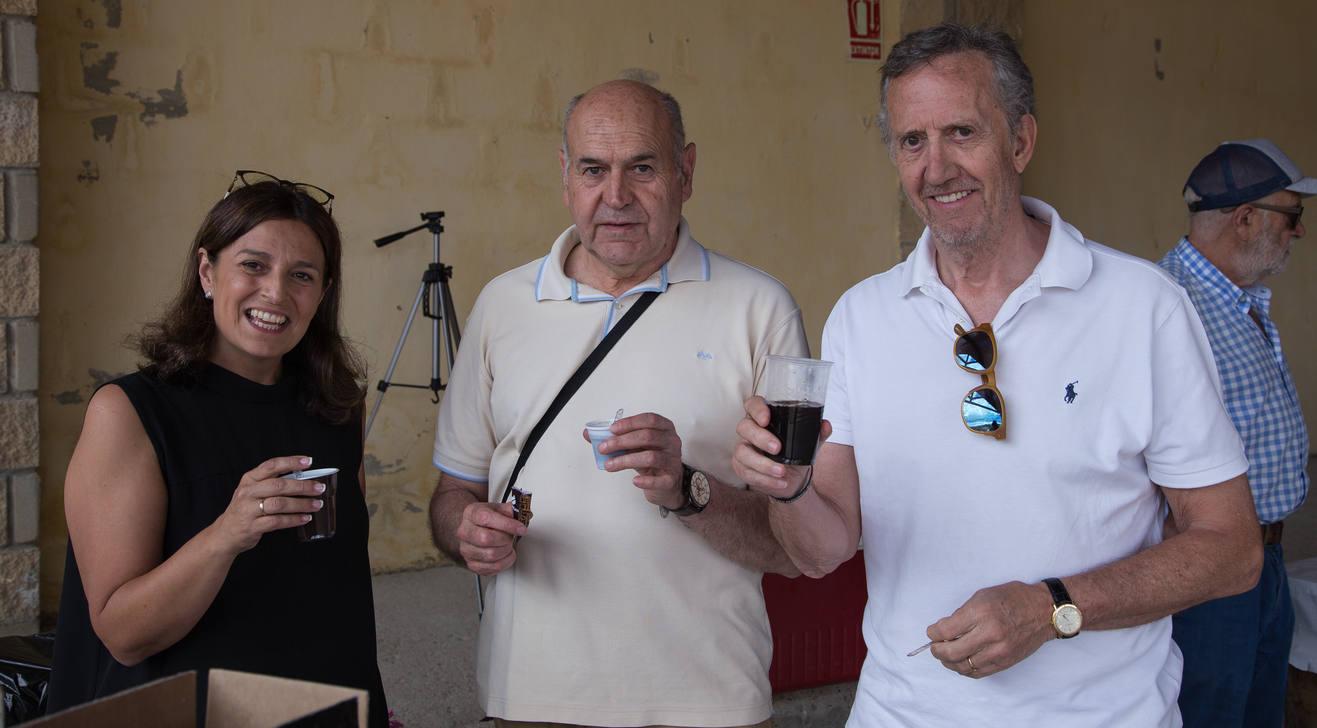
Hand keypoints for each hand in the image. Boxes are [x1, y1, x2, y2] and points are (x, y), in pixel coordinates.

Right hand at [211, 455, 325, 554]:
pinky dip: (294, 520)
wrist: (225, 534)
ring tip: (317, 504)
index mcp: (249, 479)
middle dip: (303, 486)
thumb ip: (271, 482)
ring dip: (301, 504)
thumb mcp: (252, 491)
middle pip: (279, 485)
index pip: (271, 466)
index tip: (308, 461)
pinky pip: (277, 521)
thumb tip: (303, 478)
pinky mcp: (253, 526)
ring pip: (280, 504)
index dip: (291, 462)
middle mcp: (248, 492)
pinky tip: (305, 518)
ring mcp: (249, 510)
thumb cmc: (244, 509)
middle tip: (319, 488)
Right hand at [455, 501, 526, 575]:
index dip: (507, 525)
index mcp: (471, 514)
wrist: (474, 528)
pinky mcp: (472, 564)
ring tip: (508, 545)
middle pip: (486, 539)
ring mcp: (466, 549)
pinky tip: (505, 555)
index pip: (486, 518)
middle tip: (511, 537)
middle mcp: (465, 532)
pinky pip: (492, 568)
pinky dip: (505, 562)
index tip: (521, 528)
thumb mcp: (498, 509)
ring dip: (506, 551)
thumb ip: (510, 510)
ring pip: (491, 555)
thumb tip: (523, 514)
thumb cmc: (487, 519)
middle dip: (505, 539)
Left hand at [592, 413, 684, 509]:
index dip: (629, 423)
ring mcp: (673, 461)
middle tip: (604, 448)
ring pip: (651, 457)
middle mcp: (672, 442)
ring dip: (626, 460)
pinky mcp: (671, 479)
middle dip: (622, 441)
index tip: (612, 430)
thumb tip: (589, 434)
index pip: (649, 420)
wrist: (667, 484)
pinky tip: (634, 480)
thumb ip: (615, 438)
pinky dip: (644, 480)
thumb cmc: (650, 460)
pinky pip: (658, 480)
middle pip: (648, 436)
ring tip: (609, 465)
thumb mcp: (634, 446)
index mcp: (664, 428)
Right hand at [733, 395, 830, 499]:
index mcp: (763, 418)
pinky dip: (764, 480)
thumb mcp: (808, 442)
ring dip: (762, 464)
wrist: (793, 479)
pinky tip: (780, 483)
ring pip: (742, 452)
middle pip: (744, 427)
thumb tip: (825, 425)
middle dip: (760, 438)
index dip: (756, 409)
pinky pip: (745, 473)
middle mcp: (749, 431)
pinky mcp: (741, 467)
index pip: (752, 405)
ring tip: (782, 472)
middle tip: (777, 448)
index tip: (766, 419)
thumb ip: (817, 433)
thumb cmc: (795, 453)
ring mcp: (743, 449)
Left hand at [925, 581, 1054, 677]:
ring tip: (945, 656)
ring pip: (963, 666)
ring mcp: (998, 651)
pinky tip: (960, 663)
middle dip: (937, 650)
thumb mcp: (984, 595)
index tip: (932, 632)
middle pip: (952, 651)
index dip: (934, 633)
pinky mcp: (1005, 662)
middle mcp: (990, 634)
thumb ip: (963, 613)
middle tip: (934, 647)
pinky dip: (965, 670)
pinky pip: (978, 672)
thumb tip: (944, 629)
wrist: (1044, 612)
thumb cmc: (1014, 599)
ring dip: (949, 662)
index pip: (947, 630)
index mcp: (981, 612)